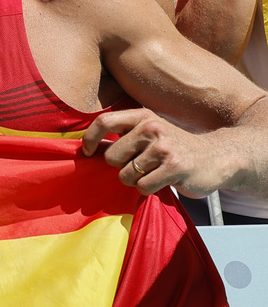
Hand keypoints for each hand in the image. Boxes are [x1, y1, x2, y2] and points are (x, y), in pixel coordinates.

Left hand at [81, 108, 233, 196]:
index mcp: (142, 116)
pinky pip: (143, 187)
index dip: (89, 139)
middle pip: (111, 157)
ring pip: (126, 175)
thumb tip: (87, 148)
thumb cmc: (175, 148)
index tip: (87, 153)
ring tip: (156, 172)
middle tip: (141, 166)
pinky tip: (164, 181)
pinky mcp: (174, 167)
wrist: (218, 157)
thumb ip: (123, 138)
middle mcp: (152, 127)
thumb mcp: (150, 134)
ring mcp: (164, 147)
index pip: (104, 122)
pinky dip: (149, 189)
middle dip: (120, 168)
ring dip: (137, 180)